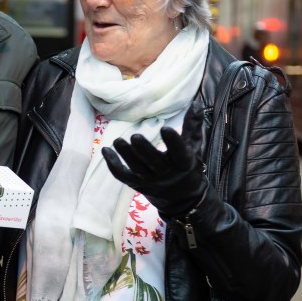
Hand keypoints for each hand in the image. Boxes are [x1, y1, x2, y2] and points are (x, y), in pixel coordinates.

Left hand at [101, 105, 206, 219]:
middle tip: (135, 136)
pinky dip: (112, 164)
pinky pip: (122, 175)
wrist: (182, 197)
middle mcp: (166, 174)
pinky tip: (106, 151)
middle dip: (144, 150)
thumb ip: (193, 125)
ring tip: (117, 141)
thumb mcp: (194, 146)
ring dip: (126, 155)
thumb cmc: (187, 165)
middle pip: (154, 162)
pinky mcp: (136, 184)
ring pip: (136, 168)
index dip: (173, 142)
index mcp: (183, 163)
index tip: (166, 129)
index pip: (179, 153)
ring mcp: (150, 180)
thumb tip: (195, 103)